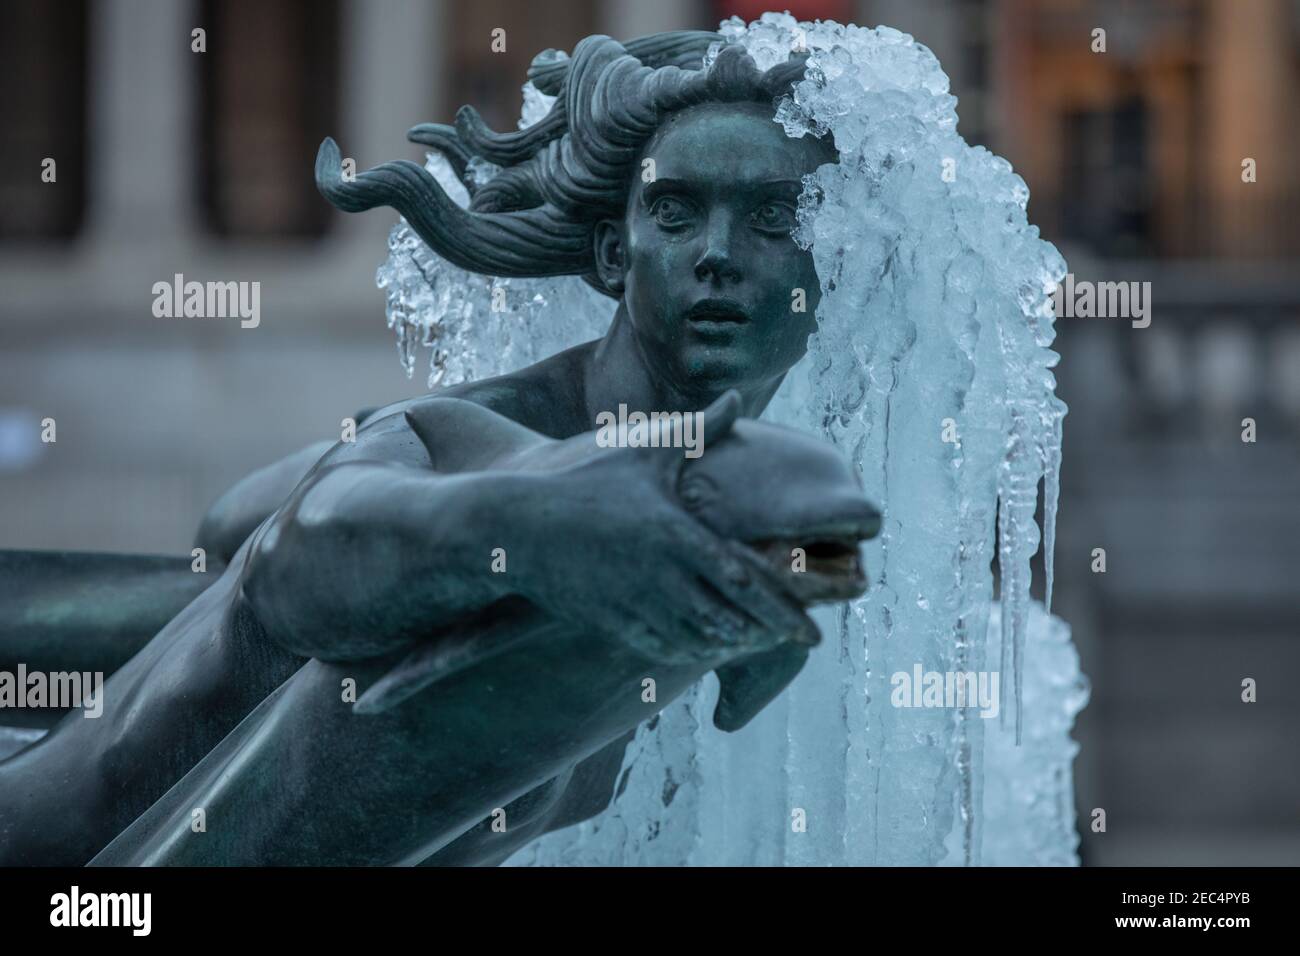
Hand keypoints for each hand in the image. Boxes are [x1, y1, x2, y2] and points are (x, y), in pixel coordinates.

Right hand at [501, 392, 819, 666]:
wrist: (511, 524)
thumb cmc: (581, 479)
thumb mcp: (644, 449)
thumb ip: (699, 430)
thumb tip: (737, 398)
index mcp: (676, 534)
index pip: (745, 581)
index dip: (785, 609)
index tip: (813, 628)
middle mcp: (660, 575)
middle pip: (730, 620)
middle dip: (770, 634)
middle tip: (801, 637)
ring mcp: (633, 603)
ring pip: (699, 640)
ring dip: (734, 644)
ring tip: (761, 639)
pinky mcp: (609, 620)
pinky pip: (661, 646)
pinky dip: (693, 651)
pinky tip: (709, 645)